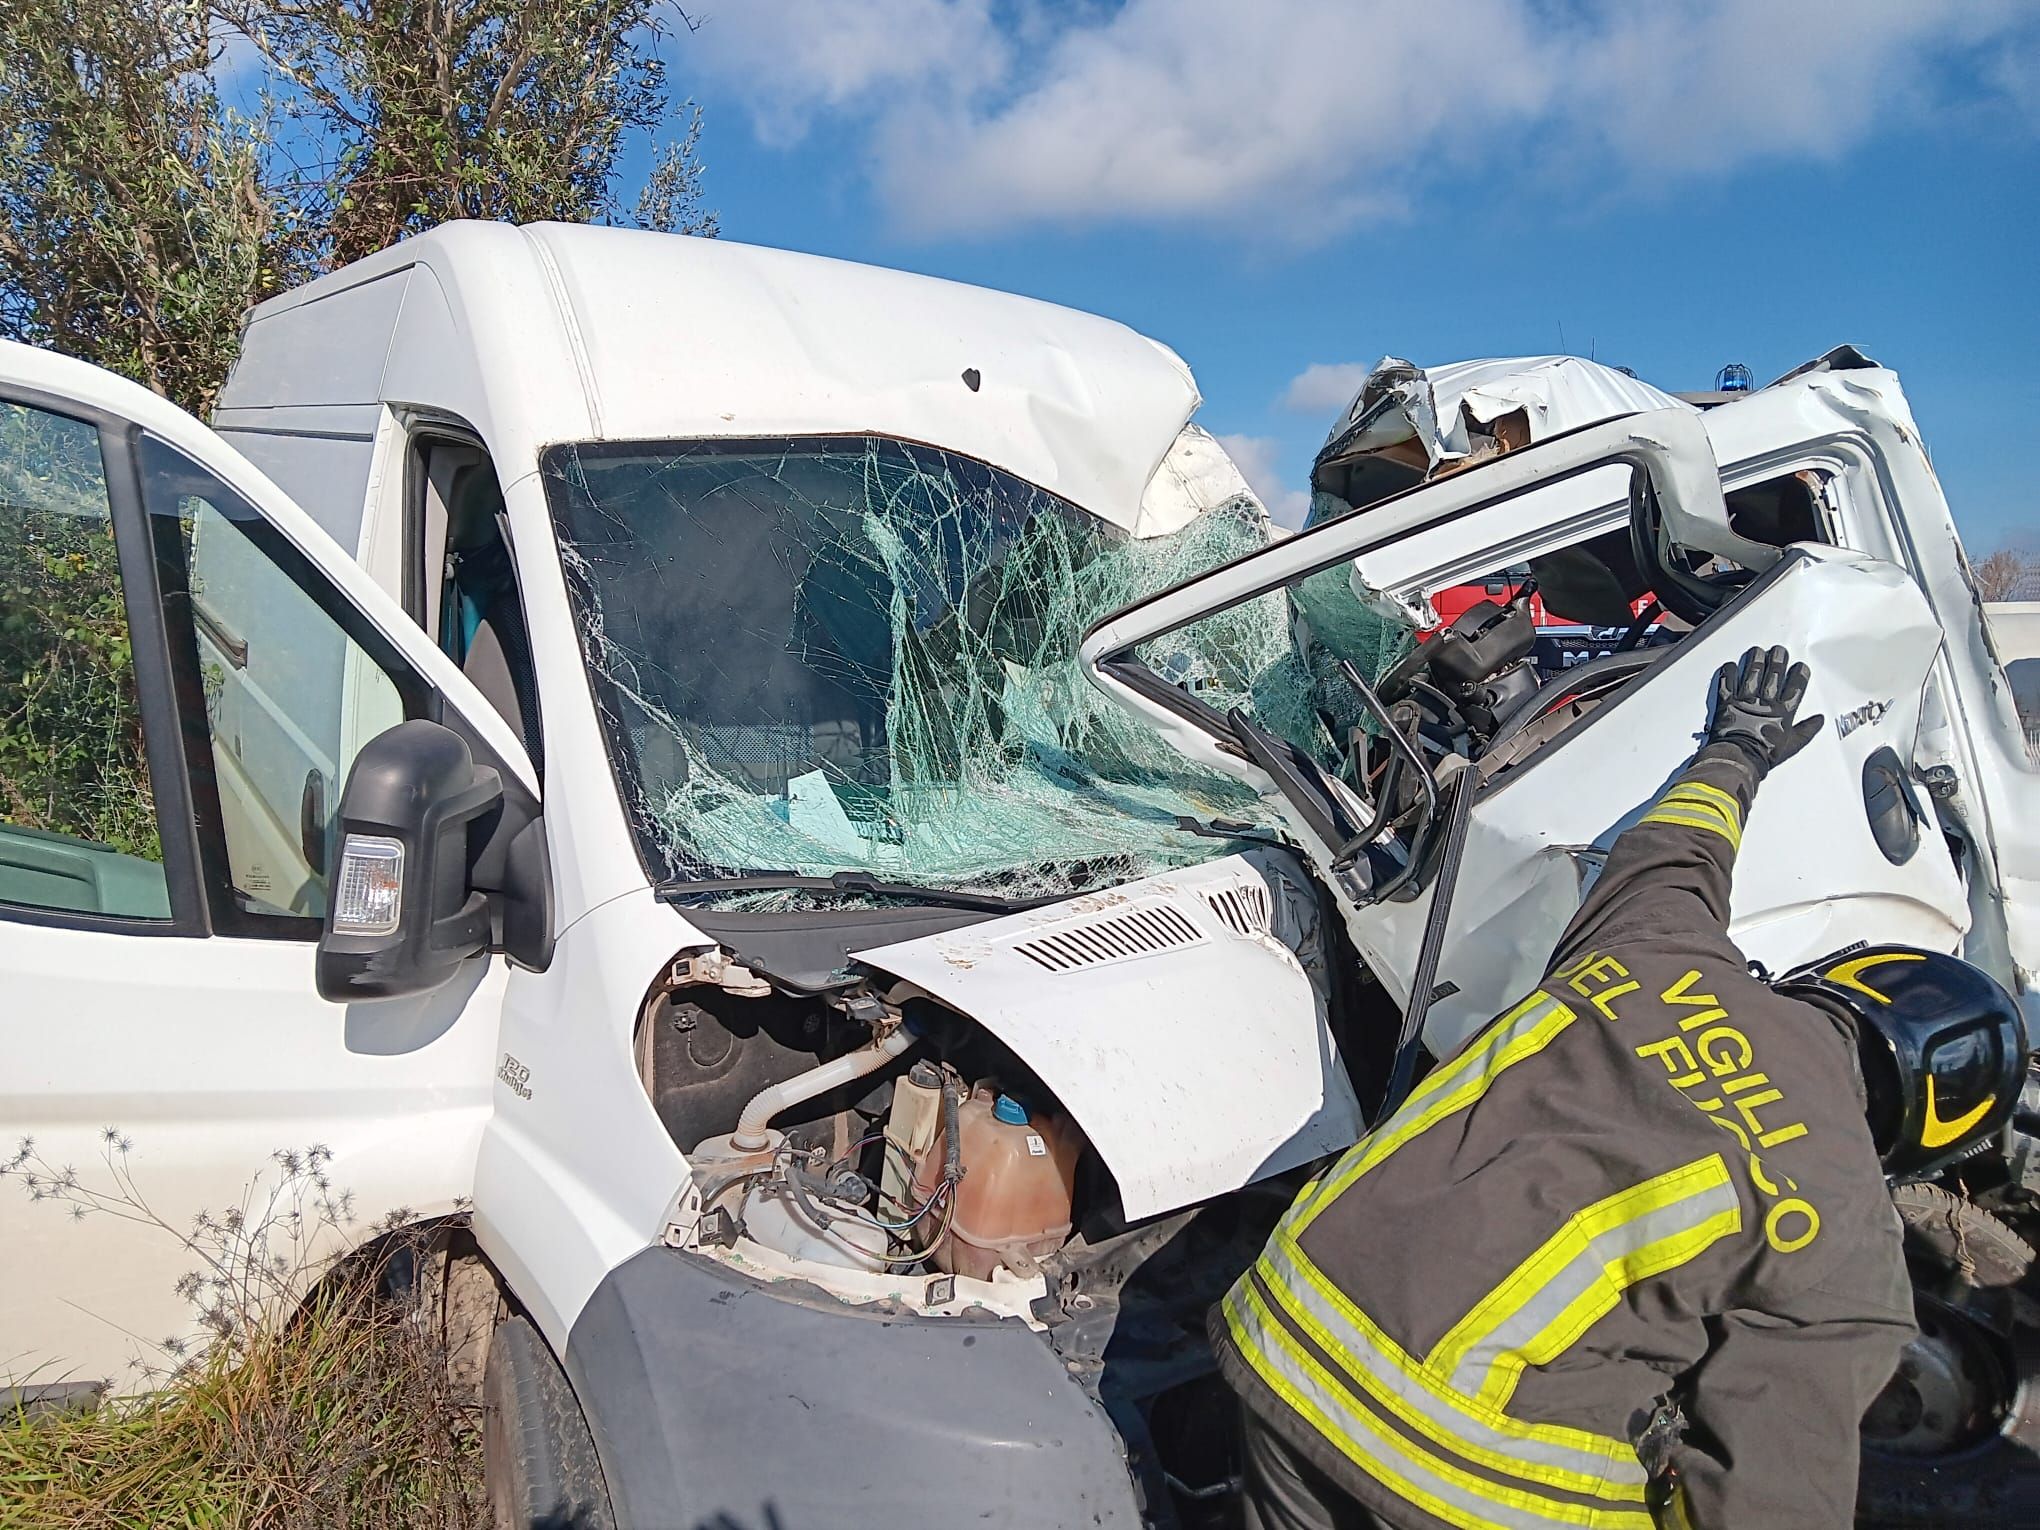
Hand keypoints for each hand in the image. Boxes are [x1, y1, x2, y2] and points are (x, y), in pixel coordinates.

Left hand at [1704, 645, 1824, 775]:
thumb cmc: (1764, 755)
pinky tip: (1731, 665)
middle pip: (1774, 675)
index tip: (1800, 666)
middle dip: (1778, 660)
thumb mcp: (1792, 745)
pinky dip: (1728, 674)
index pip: (1794, 687)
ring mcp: (1745, 701)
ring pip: (1752, 674)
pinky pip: (1727, 684)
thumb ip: (1806, 730)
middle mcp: (1765, 702)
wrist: (1739, 758)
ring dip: (1755, 661)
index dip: (1798, 675)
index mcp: (1782, 712)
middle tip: (1779, 650)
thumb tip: (1818, 721)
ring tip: (1757, 651)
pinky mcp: (1727, 703)